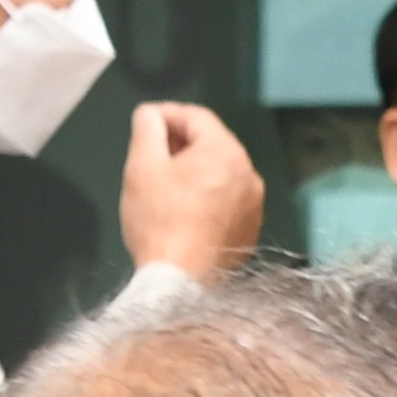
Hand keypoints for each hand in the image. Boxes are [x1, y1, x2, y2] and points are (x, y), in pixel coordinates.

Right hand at [119, 101, 262, 281]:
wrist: (181, 283)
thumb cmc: (159, 220)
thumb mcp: (142, 166)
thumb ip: (147, 129)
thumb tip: (151, 114)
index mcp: (226, 152)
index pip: (196, 117)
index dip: (167, 114)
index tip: (145, 123)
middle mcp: (249, 174)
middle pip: (212, 143)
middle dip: (181, 142)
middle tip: (151, 153)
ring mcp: (254, 204)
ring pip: (221, 172)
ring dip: (194, 169)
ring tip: (165, 181)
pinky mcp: (251, 229)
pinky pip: (228, 198)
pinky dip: (207, 194)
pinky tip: (185, 207)